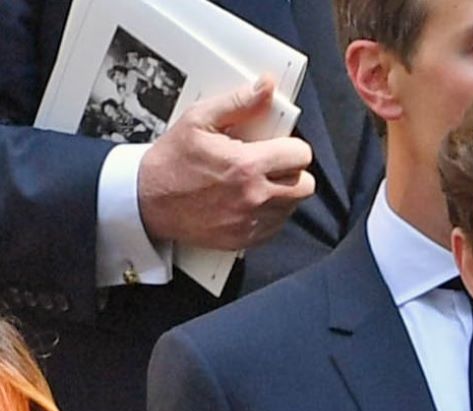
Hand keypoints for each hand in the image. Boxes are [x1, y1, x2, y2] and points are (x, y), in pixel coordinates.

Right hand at [138, 76, 315, 250]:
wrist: (146, 201)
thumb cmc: (171, 161)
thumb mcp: (199, 120)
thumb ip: (238, 102)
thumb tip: (266, 87)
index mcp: (246, 165)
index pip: (301, 156)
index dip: (293, 147)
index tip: (280, 146)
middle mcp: (254, 196)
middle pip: (305, 185)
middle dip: (293, 172)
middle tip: (273, 165)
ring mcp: (250, 222)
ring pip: (292, 206)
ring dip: (282, 193)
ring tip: (257, 182)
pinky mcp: (245, 239)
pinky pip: (275, 226)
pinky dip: (268, 214)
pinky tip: (248, 201)